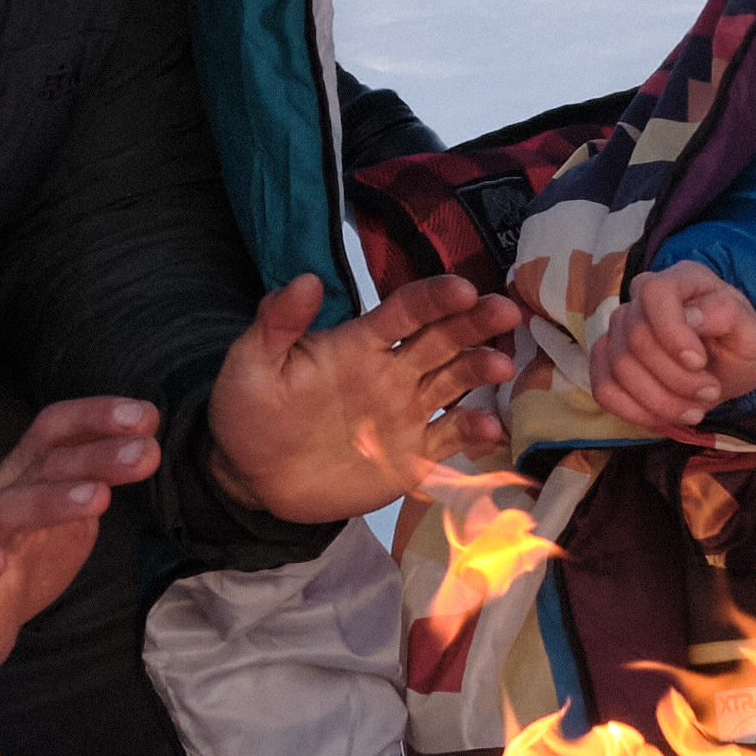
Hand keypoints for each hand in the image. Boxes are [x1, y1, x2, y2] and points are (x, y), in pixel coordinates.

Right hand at [0, 396, 155, 677]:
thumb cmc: (25, 550)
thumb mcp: (67, 506)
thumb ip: (99, 475)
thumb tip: (146, 442)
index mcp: (27, 474)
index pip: (55, 430)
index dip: (96, 416)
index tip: (146, 416)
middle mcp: (2, 497)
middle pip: (45, 466)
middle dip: (97, 455)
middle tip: (145, 453)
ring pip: (7, 511)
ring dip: (51, 501)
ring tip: (98, 499)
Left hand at [204, 274, 517, 523]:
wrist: (251, 476)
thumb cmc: (249, 411)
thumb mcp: (252, 363)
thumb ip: (278, 323)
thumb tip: (307, 279)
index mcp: (358, 343)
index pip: (404, 311)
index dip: (434, 297)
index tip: (463, 288)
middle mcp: (390, 371)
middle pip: (442, 338)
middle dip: (475, 322)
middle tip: (506, 311)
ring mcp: (404, 412)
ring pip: (453, 382)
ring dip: (480, 370)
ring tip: (503, 365)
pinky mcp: (410, 455)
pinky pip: (448, 439)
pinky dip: (472, 432)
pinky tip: (491, 427)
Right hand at [586, 260, 755, 434]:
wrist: (724, 368)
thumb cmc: (737, 345)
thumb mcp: (752, 334)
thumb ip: (728, 316)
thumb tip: (691, 317)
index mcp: (682, 278)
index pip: (655, 293)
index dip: (671, 332)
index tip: (698, 362)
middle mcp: (642, 296)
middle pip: (637, 339)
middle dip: (676, 379)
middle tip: (710, 393)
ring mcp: (619, 326)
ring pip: (619, 369)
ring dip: (660, 401)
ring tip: (694, 409)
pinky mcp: (606, 359)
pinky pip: (603, 389)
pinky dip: (635, 411)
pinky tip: (664, 415)